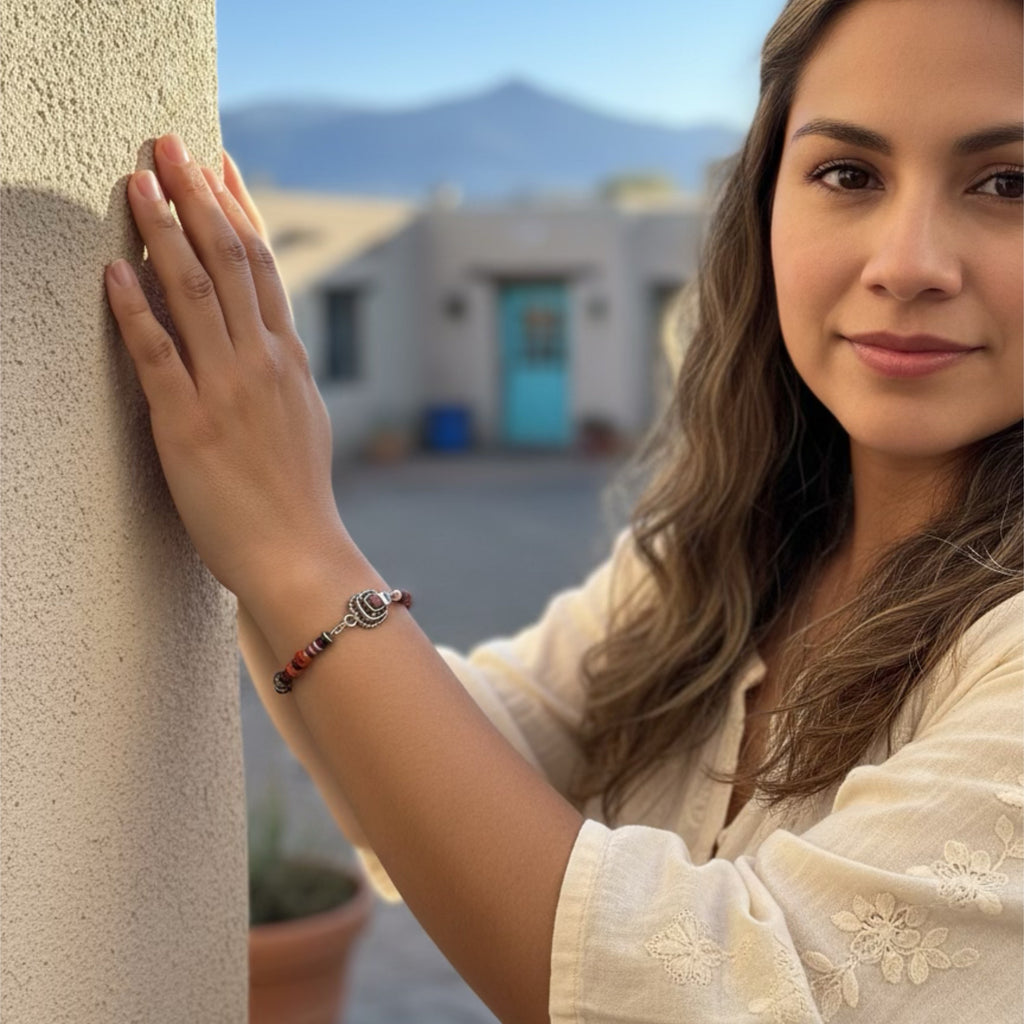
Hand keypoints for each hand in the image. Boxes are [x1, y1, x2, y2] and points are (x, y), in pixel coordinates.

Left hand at [104, 133, 345, 600]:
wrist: (299, 554)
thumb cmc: (299, 497)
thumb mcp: (304, 421)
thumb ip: (284, 372)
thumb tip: (269, 338)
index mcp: (289, 361)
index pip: (263, 267)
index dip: (237, 210)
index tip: (218, 166)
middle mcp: (261, 363)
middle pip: (229, 261)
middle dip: (197, 196)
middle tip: (170, 144)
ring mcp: (225, 391)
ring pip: (194, 293)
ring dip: (164, 231)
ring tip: (138, 181)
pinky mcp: (187, 425)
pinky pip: (157, 355)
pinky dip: (134, 308)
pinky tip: (114, 270)